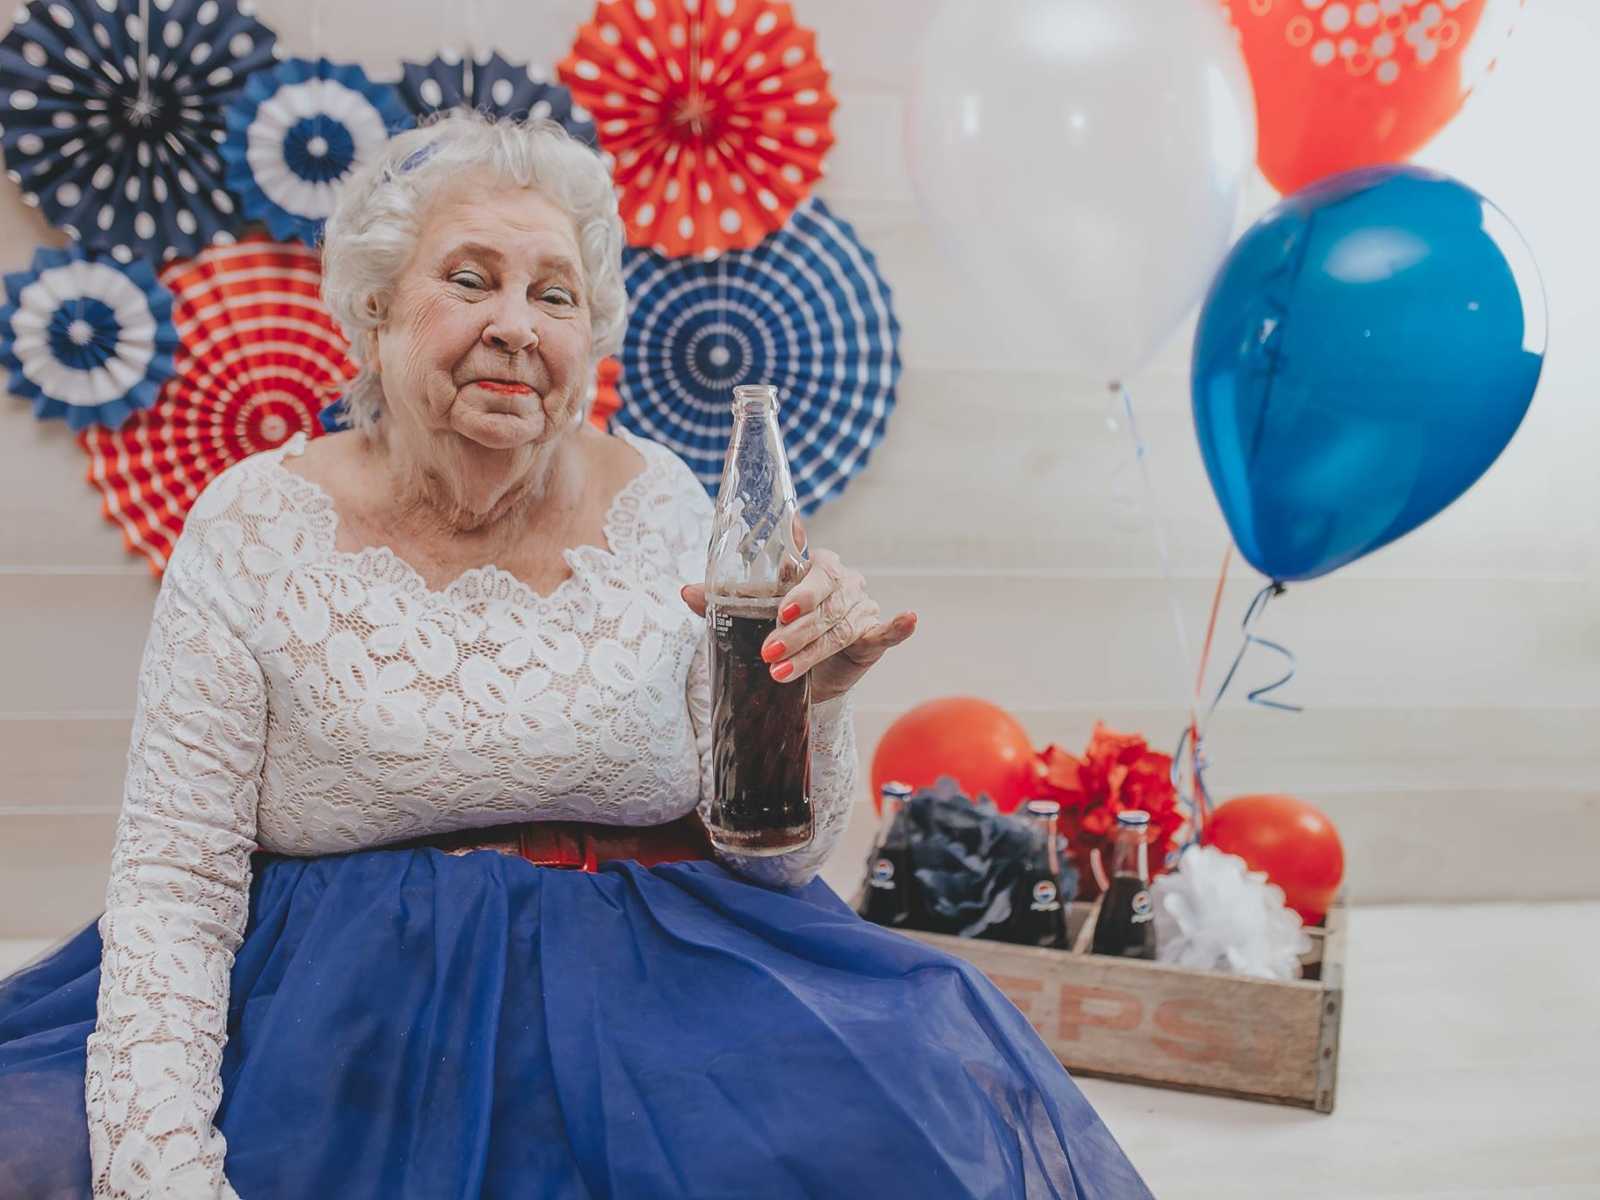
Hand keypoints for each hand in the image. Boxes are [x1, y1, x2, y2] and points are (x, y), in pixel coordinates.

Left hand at [679, 524, 916, 704]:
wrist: (804, 672)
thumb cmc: (778, 630)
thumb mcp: (750, 616)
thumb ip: (722, 602)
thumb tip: (684, 591)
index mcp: (812, 564)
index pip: (805, 565)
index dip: (795, 587)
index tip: (781, 606)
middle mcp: (840, 579)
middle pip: (824, 599)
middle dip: (797, 628)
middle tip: (770, 650)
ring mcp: (860, 605)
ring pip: (840, 626)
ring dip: (814, 650)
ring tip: (782, 672)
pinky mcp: (873, 635)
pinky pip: (887, 629)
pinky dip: (898, 625)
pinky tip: (909, 618)